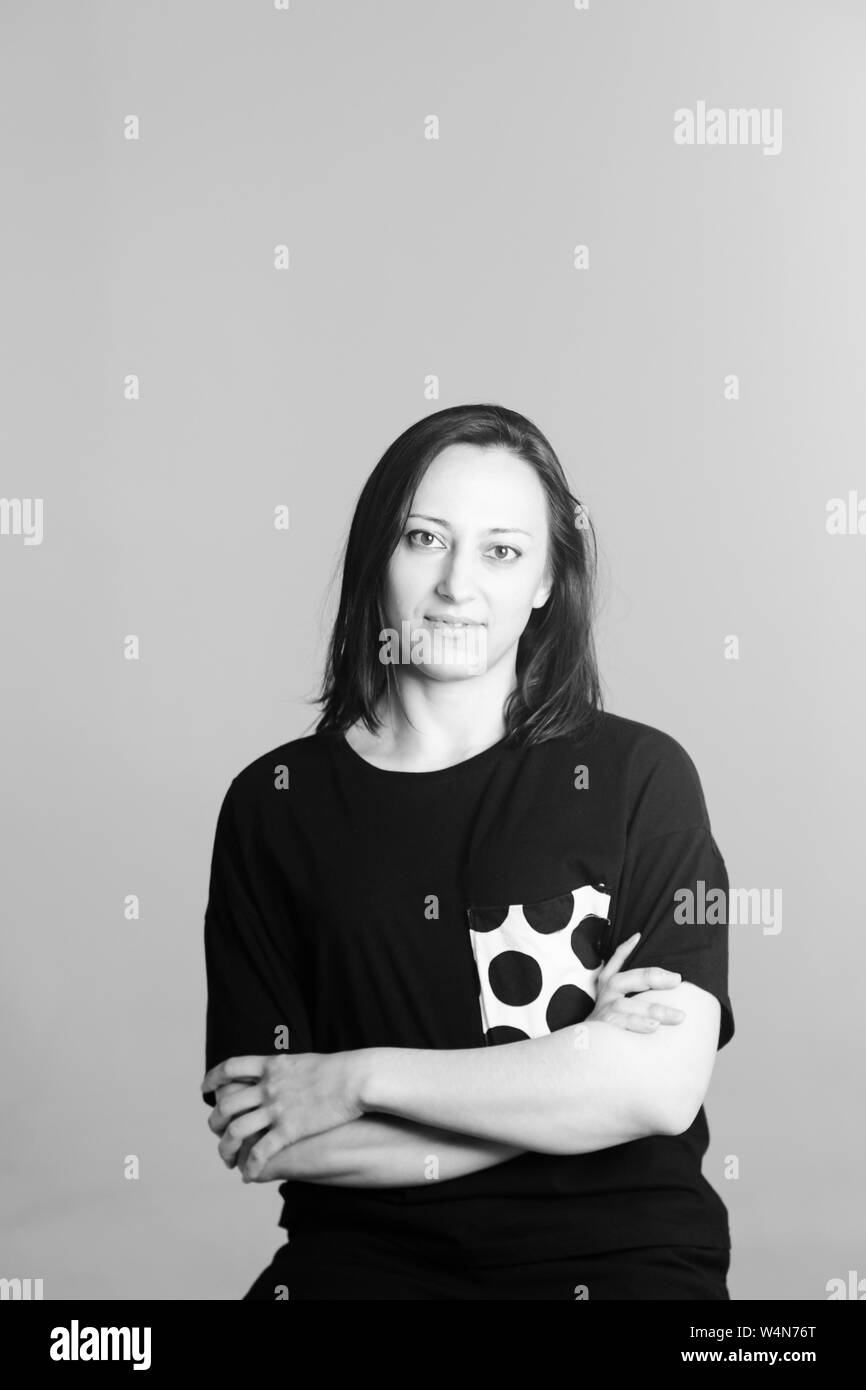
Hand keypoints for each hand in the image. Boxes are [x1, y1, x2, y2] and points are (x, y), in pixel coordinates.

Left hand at [201, 1051, 363, 1180]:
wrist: (357, 1078)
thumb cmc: (340, 1070)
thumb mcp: (304, 1062)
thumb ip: (285, 1069)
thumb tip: (278, 1072)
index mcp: (271, 1066)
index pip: (230, 1068)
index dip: (214, 1078)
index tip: (206, 1088)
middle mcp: (268, 1087)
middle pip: (226, 1104)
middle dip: (215, 1121)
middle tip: (215, 1130)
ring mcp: (276, 1109)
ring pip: (235, 1131)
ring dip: (226, 1148)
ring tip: (227, 1159)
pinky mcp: (289, 1130)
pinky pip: (260, 1152)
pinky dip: (250, 1167)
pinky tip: (248, 1175)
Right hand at [588, 933, 685, 1032]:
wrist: (584, 1052)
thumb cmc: (610, 1025)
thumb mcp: (620, 1005)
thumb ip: (640, 996)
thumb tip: (672, 988)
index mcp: (608, 986)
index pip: (614, 962)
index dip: (625, 950)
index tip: (638, 937)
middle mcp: (604, 997)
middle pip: (624, 980)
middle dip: (650, 977)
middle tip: (677, 979)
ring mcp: (602, 1013)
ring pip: (626, 1006)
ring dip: (653, 1009)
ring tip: (677, 1016)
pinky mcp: (602, 1031)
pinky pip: (619, 1026)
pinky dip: (637, 1025)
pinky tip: (654, 1028)